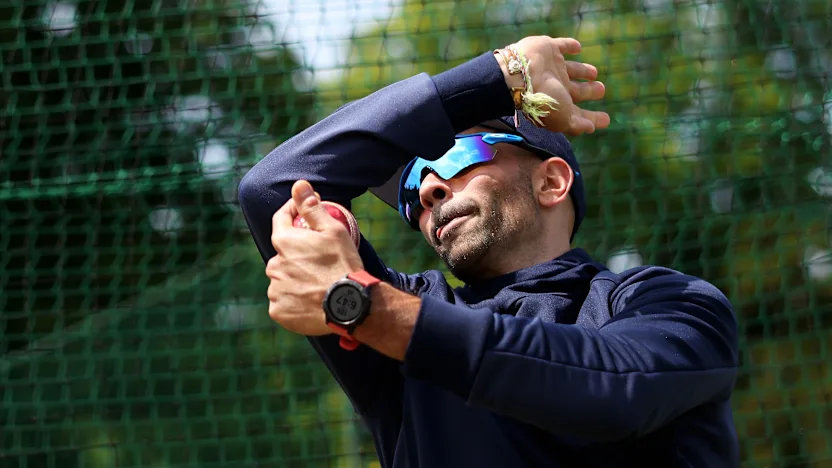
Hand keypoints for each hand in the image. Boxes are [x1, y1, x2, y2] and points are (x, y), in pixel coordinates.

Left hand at [266, 180, 364, 335]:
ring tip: (317, 283)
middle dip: (296, 254)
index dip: (291, 212)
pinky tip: (311, 301)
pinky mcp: (278, 312)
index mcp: (284, 242)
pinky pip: (283, 302)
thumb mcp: (332, 231)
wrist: (349, 306)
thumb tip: (299, 185)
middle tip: (319, 261)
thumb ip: (311, 208)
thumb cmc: (343, 266)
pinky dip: (294, 300)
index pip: (280, 219)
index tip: (302, 213)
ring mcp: (275, 290)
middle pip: (282, 254)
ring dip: (295, 278)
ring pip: (282, 279)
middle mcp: (274, 266)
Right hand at [495, 36, 609, 135]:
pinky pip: (563, 45)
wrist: (522, 74)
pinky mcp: (549, 48)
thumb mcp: (563, 118)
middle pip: (576, 90)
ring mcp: (553, 67)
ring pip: (572, 69)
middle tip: (601, 90)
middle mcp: (556, 86)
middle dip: (590, 91)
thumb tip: (590, 128)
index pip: (579, 113)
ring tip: (594, 73)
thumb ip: (577, 124)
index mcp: (559, 104)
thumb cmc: (543, 100)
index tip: (606, 120)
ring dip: (583, 71)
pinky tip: (577, 47)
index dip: (593, 118)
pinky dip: (570, 45)